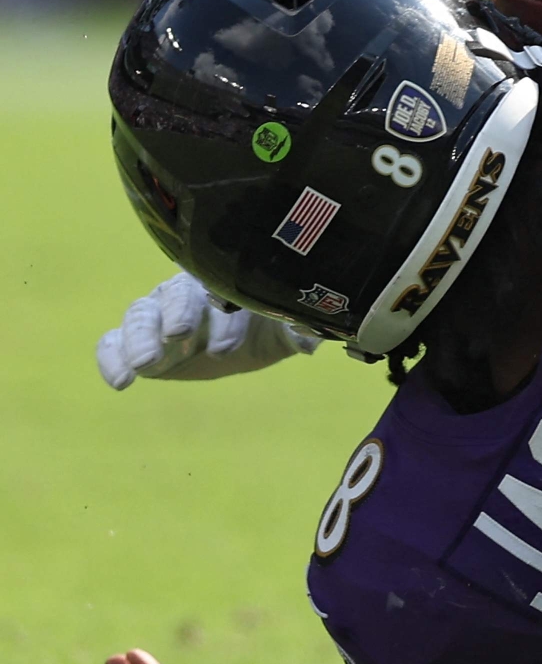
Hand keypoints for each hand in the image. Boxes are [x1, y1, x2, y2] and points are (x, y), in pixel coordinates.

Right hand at [96, 273, 317, 389]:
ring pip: (139, 316)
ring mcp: (156, 315)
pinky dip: (111, 357)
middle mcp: (183, 293)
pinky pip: (112, 342)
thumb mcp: (282, 330)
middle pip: (170, 296)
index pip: (210, 287)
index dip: (213, 311)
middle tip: (178, 337)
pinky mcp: (136, 340)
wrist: (244, 342)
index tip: (221, 342)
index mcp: (219, 282)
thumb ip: (295, 331)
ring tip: (144, 366)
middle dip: (174, 316)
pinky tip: (120, 381)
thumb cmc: (264, 327)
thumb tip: (308, 339)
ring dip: (139, 339)